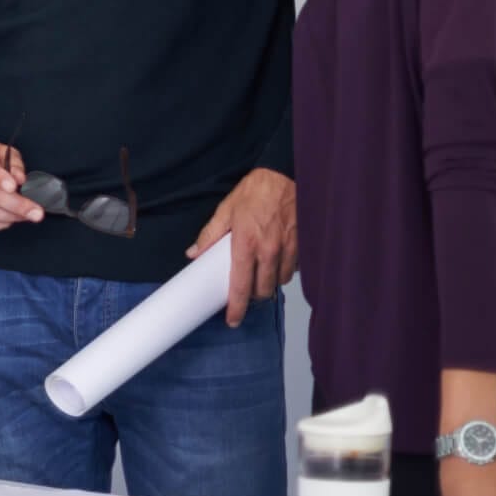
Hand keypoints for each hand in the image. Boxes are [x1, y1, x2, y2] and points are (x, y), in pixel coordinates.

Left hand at [188, 167, 296, 323]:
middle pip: (262, 290)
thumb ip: (209, 235)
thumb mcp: (225, 211)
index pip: (240, 285)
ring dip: (269, 284)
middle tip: (244, 291)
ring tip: (259, 276)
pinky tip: (275, 263)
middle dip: (253, 296)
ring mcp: (287, 249)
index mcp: (245, 244)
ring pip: (279, 282)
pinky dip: (283, 271)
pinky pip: (293, 269)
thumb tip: (194, 254)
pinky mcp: (301, 245)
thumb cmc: (255, 192)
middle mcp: (268, 251)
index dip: (236, 307)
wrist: (284, 175)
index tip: (232, 319)